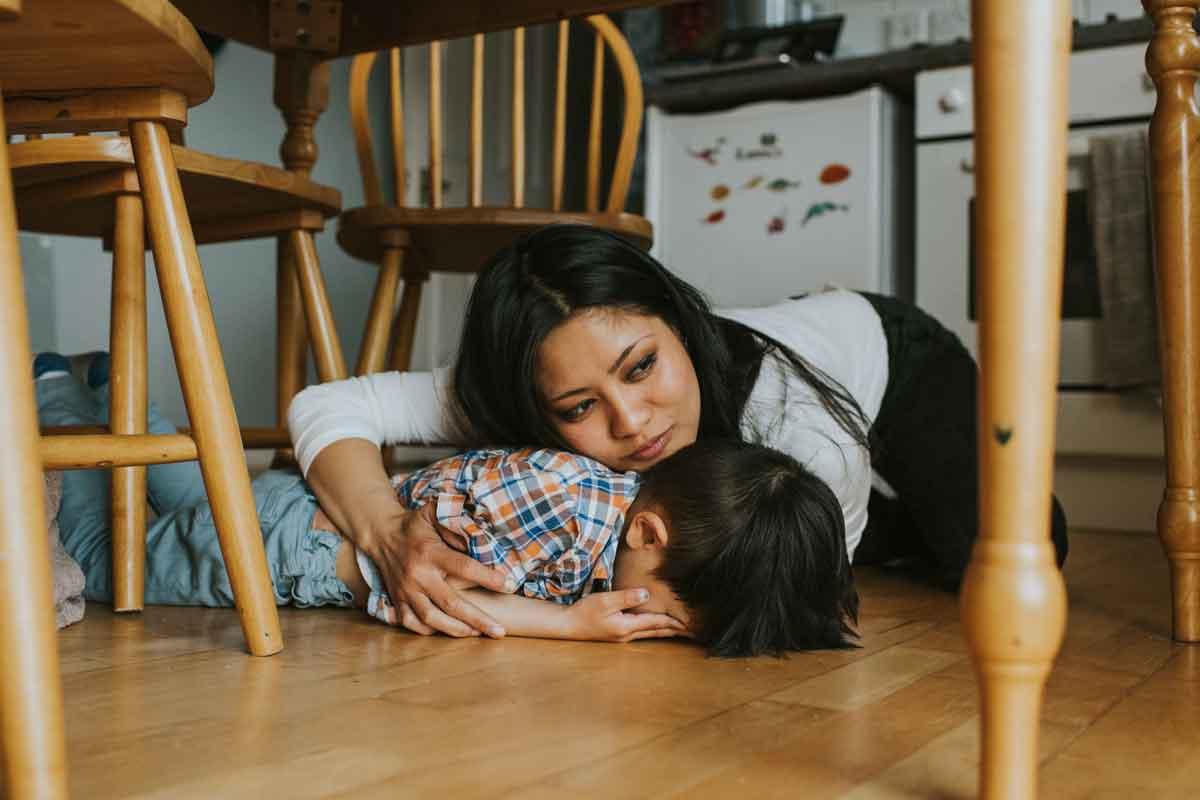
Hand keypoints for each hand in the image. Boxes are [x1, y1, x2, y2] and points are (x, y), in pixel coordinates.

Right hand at [361, 503, 510, 637]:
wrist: (380, 534)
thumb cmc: (415, 524)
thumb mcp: (434, 513)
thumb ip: (456, 521)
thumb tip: (481, 535)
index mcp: (430, 552)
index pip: (463, 567)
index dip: (487, 577)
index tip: (508, 585)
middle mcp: (417, 575)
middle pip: (450, 602)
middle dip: (477, 619)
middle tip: (499, 630)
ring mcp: (405, 591)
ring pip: (431, 618)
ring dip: (456, 630)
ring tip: (479, 633)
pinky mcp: (396, 601)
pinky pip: (411, 623)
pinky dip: (430, 631)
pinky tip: (449, 631)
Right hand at [567, 589, 687, 642]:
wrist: (569, 625)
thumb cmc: (585, 611)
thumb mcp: (605, 600)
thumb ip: (626, 597)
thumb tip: (646, 594)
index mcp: (627, 626)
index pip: (656, 623)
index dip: (675, 622)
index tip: (691, 623)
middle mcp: (629, 634)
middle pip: (658, 631)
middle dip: (676, 630)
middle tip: (694, 630)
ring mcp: (624, 636)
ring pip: (652, 633)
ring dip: (668, 631)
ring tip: (682, 629)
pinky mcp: (620, 633)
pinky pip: (644, 631)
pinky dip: (656, 629)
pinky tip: (658, 627)